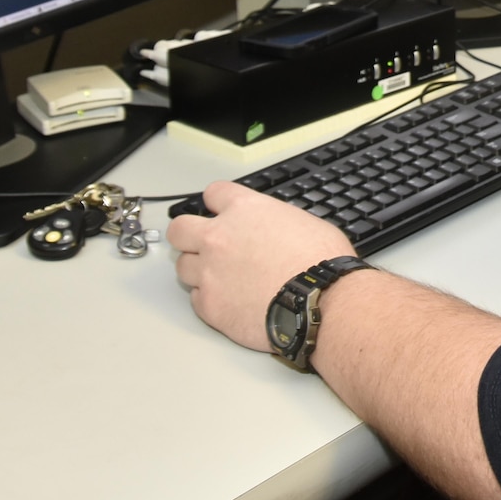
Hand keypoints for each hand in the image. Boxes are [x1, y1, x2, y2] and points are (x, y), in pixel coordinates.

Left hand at [168, 181, 356, 351]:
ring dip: (198, 270)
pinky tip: (227, 302)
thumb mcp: (302, 222)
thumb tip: (272, 230)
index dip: (217, 203)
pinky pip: (196, 299)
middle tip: (201, 245)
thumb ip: (273, 221)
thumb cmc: (321, 262)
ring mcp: (209, 272)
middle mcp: (219, 237)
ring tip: (219, 279)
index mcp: (244, 210)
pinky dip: (209, 300)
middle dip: (188, 235)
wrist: (320, 301)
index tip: (220, 212)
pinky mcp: (209, 305)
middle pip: (179, 229)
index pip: (213, 193)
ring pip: (182, 266)